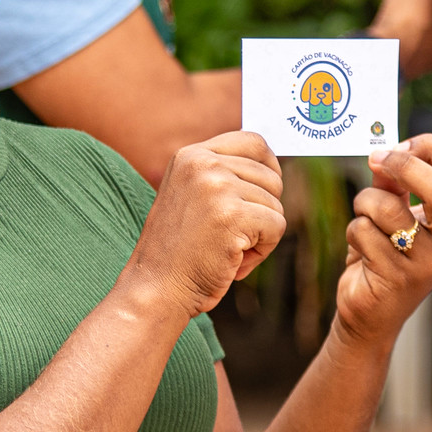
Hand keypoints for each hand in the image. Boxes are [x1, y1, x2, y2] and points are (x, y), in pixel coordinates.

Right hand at [122, 132, 286, 319]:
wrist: (155, 289)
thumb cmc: (179, 251)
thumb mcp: (192, 197)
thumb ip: (222, 177)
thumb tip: (273, 168)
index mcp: (191, 155)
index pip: (253, 141)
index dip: (269, 166)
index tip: (266, 191)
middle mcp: (203, 163)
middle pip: (271, 176)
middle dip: (263, 210)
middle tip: (234, 236)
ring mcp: (217, 187)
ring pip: (275, 204)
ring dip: (261, 235)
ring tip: (227, 250)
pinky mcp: (232, 214)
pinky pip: (276, 226)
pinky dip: (264, 250)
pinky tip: (234, 261)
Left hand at [334, 135, 431, 349]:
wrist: (372, 313)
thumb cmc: (384, 253)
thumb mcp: (394, 212)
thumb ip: (393, 182)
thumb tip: (382, 153)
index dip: (427, 146)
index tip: (397, 145)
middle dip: (403, 165)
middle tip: (374, 159)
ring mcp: (428, 263)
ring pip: (386, 207)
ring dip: (363, 204)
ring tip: (365, 221)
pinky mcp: (398, 278)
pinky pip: (364, 232)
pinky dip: (354, 233)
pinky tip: (361, 252)